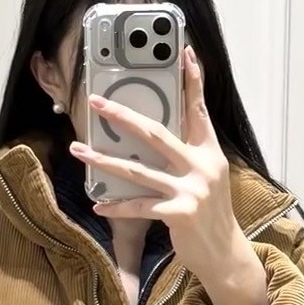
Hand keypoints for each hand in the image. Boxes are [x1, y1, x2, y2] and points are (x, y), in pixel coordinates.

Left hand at [69, 46, 256, 279]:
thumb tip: (154, 139)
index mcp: (210, 152)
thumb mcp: (208, 179)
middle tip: (97, 102)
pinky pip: (139, 206)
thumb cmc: (210, 215)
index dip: (192, 80)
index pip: (199, 110)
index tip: (183, 52)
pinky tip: (98, 204)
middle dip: (123, 116)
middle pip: (156, 133)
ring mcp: (191, 189)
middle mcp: (202, 166)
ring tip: (79, 150)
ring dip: (104, 161)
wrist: (224, 253)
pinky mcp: (178, 213)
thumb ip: (188, 158)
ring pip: (138, 170)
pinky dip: (117, 207)